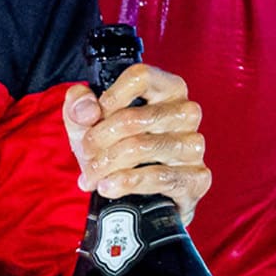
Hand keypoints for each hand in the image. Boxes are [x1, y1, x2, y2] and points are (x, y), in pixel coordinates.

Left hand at [63, 62, 210, 225]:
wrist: (137, 199)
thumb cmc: (116, 149)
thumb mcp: (88, 123)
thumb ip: (78, 105)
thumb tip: (88, 110)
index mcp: (167, 88)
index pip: (140, 77)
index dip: (110, 97)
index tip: (93, 117)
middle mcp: (186, 112)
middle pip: (134, 118)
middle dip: (99, 139)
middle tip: (85, 152)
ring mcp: (194, 145)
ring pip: (141, 147)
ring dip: (108, 163)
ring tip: (92, 175)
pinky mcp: (197, 177)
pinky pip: (159, 177)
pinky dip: (127, 183)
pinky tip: (109, 186)